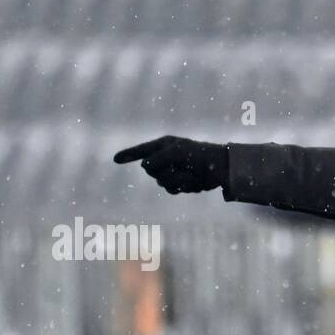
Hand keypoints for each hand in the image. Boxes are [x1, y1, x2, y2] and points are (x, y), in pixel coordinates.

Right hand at [114, 135, 228, 192]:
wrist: (220, 169)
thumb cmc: (199, 155)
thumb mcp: (176, 152)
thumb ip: (157, 158)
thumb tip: (145, 166)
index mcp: (163, 146)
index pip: (141, 151)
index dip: (128, 155)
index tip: (115, 159)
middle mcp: (165, 158)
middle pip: (149, 170)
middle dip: (163, 170)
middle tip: (179, 166)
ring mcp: (172, 171)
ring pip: (160, 181)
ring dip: (175, 179)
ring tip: (189, 174)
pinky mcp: (179, 183)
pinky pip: (171, 189)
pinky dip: (181, 186)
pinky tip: (191, 181)